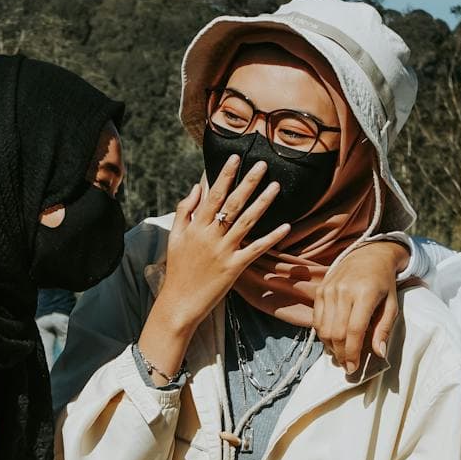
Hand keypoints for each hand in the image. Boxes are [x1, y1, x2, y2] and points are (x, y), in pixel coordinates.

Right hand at [151, 156, 291, 337]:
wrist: (179, 302)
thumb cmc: (177, 269)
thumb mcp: (175, 236)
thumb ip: (185, 210)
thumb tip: (198, 187)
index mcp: (196, 226)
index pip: (213, 194)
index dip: (225, 175)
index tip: (236, 157)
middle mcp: (211, 235)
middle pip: (233, 203)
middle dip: (248, 182)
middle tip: (263, 164)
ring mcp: (224, 251)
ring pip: (247, 221)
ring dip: (263, 202)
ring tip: (276, 186)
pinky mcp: (234, 267)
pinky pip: (256, 249)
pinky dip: (271, 238)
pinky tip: (285, 226)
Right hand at [314, 241, 407, 374]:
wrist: (368, 255)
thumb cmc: (383, 283)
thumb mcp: (392, 305)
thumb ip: (384, 329)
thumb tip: (379, 354)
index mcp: (365, 294)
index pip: (354, 330)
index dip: (353, 352)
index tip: (354, 368)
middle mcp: (344, 291)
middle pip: (336, 332)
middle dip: (341, 354)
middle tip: (348, 367)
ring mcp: (329, 290)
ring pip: (324, 328)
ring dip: (331, 347)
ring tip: (340, 356)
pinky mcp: (320, 290)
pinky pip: (317, 320)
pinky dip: (323, 335)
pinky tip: (332, 342)